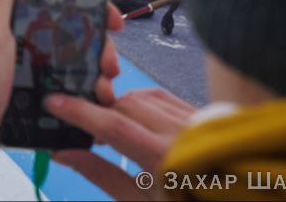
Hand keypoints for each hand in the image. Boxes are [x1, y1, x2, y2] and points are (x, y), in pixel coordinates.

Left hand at [0, 0, 123, 177]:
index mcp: (13, 17)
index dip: (85, 0)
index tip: (108, 11)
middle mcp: (25, 37)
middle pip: (74, 29)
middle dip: (99, 40)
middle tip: (110, 58)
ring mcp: (33, 63)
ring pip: (77, 56)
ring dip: (97, 66)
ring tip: (106, 82)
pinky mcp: (38, 88)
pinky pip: (70, 82)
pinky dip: (86, 87)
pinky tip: (97, 96)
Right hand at [46, 88, 195, 200]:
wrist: (231, 201)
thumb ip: (101, 174)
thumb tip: (65, 154)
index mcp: (164, 160)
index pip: (113, 125)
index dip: (79, 112)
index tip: (54, 102)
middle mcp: (181, 133)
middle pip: (125, 106)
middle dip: (101, 114)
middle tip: (91, 133)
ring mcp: (193, 120)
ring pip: (142, 96)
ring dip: (121, 107)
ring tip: (115, 129)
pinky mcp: (200, 114)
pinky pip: (162, 95)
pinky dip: (142, 102)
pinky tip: (137, 118)